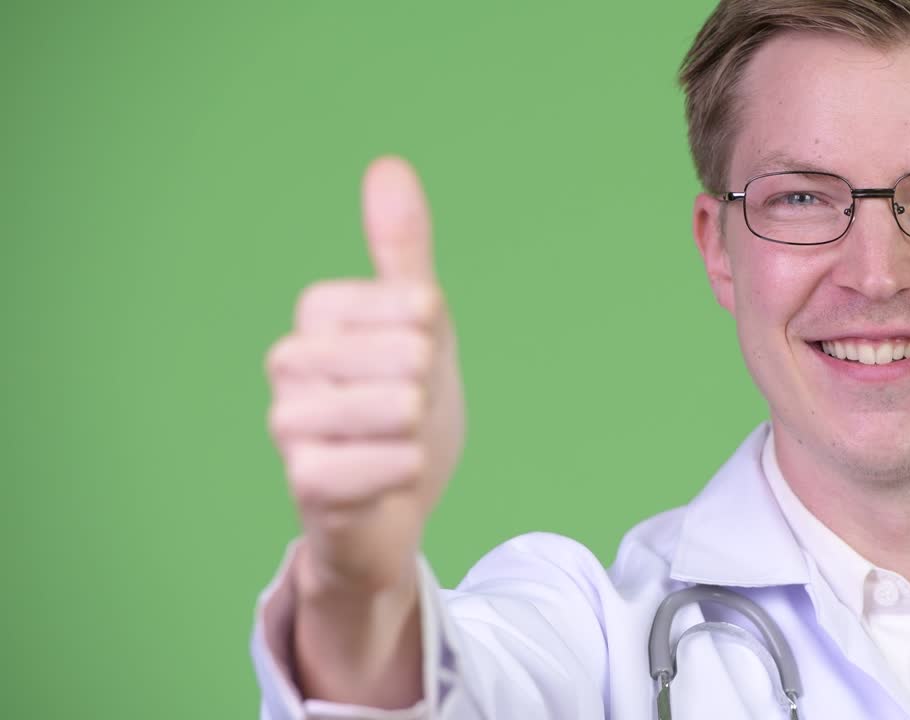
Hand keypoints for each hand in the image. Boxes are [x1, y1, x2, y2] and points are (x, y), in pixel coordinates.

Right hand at [266, 156, 463, 599]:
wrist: (391, 510)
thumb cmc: (403, 410)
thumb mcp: (419, 323)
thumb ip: (402, 251)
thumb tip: (388, 165)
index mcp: (317, 315)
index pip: (413, 302)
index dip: (434, 338)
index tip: (414, 362)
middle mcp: (289, 362)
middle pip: (410, 353)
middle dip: (429, 392)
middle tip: (406, 416)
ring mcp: (290, 424)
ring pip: (402, 407)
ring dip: (420, 434)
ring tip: (394, 445)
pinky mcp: (306, 483)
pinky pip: (395, 463)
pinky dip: (410, 474)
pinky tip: (388, 480)